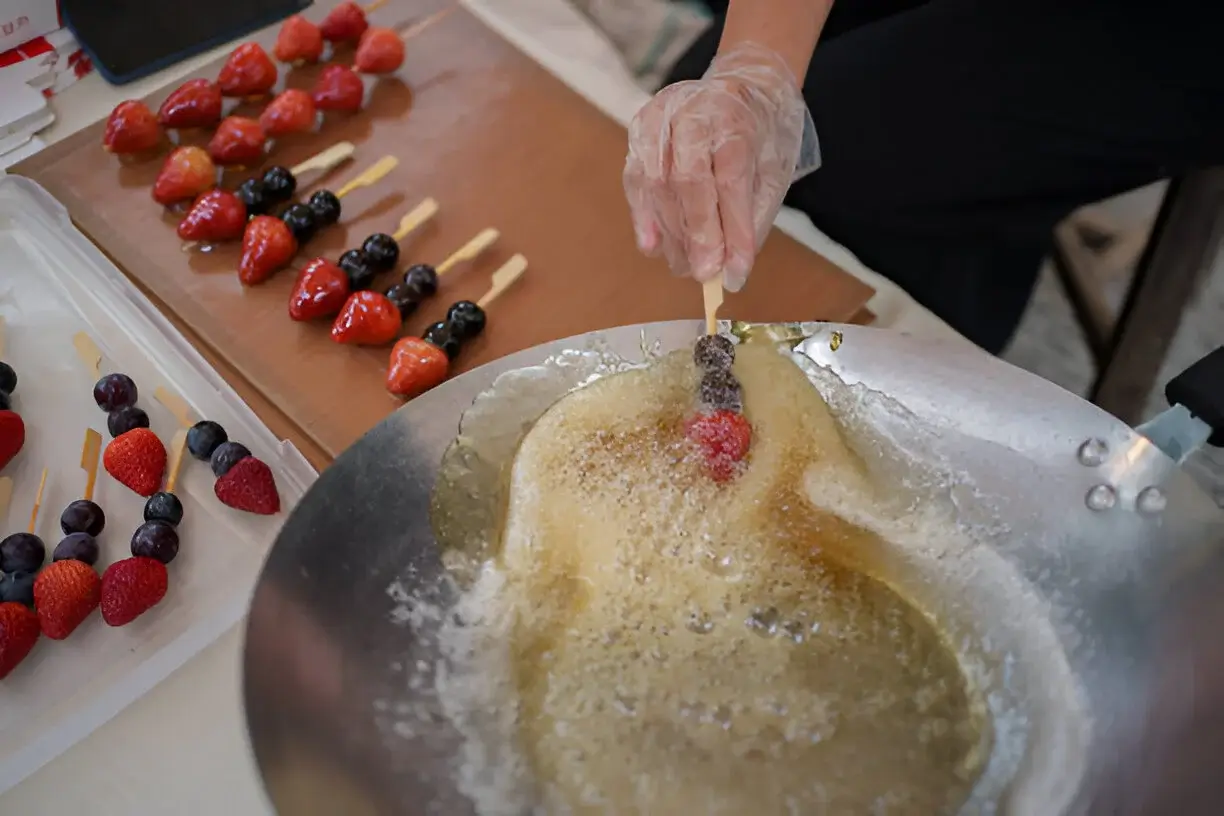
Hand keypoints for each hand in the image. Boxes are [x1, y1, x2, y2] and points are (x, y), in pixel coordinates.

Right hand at [624, 42, 818, 291]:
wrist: (742, 84)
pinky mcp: (640, 131)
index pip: (731, 178)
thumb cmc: (761, 134)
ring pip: (656, 184)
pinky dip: (643, 218)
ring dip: (670, 234)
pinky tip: (653, 246)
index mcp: (735, 119)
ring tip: (685, 266)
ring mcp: (661, 120)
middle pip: (688, 181)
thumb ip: (751, 218)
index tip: (736, 270)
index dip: (732, 228)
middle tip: (704, 273)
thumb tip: (732, 270)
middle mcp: (693, 114)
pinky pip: (635, 180)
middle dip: (697, 234)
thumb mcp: (773, 171)